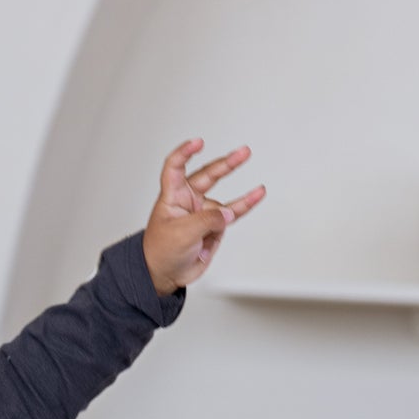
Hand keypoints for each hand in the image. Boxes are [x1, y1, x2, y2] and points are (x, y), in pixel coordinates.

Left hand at [142, 139, 264, 294]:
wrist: (165, 275)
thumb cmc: (161, 253)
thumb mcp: (182, 233)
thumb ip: (207, 220)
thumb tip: (226, 214)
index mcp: (172, 196)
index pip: (175, 167)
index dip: (185, 153)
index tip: (198, 143)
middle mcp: (188, 201)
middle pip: (208, 175)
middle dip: (226, 164)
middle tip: (243, 153)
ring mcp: (202, 213)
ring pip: (223, 201)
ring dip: (241, 197)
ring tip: (257, 191)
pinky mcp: (213, 226)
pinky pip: (232, 213)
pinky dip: (246, 204)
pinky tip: (257, 194)